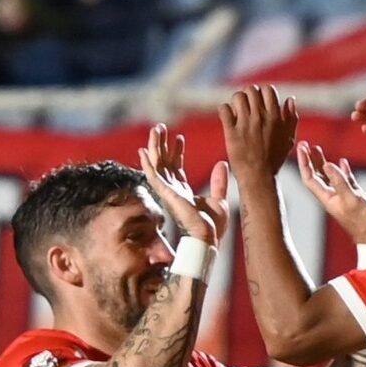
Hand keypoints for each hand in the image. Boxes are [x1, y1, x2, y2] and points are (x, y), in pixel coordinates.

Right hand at [137, 123, 228, 245]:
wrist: (208, 238)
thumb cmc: (213, 227)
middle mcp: (173, 191)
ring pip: (157, 165)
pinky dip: (148, 163)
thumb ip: (218, 182)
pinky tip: (144, 151)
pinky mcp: (166, 194)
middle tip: (161, 127)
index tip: (179, 138)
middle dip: (162, 145)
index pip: (176, 167)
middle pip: (163, 163)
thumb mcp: (219, 199)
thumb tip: (221, 164)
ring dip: (155, 147)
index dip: (177, 152)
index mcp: (183, 192)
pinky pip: (154, 176)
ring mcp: (168, 192)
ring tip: (156, 130)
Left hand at [218, 85, 298, 177]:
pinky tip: (228, 119)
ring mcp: (245, 124)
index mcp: (275, 117)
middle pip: (251, 90)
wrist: (258, 177)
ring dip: (236, 103)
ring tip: (237, 113)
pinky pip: (224, 109)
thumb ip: (291, 118)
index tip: (259, 104)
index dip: (262, 93)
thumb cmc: (274, 159)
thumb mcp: (288, 139)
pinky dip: (224, 111)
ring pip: (237, 96)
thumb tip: (290, 99)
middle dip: (248, 96)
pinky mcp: (231, 132)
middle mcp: (261, 117)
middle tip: (246, 108)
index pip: (268, 89)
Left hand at [296, 141, 365, 245]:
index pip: (310, 178)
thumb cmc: (365, 222)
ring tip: (317, 148)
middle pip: (316, 175)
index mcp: (328, 198)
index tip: (301, 147)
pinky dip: (342, 169)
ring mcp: (344, 196)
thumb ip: (340, 182)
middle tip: (304, 144)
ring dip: (322, 162)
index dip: (304, 162)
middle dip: (309, 160)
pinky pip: (345, 180)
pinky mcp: (356, 196)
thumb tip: (327, 165)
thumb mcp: (352, 199)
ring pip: (329, 176)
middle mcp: (333, 196)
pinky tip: (343, 161)